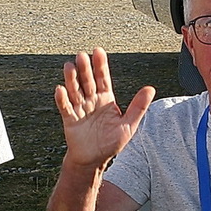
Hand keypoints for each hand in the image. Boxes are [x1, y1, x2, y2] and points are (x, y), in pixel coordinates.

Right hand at [55, 48, 154, 169]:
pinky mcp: (70, 120)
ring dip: (71, 79)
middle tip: (81, 56)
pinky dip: (62, 99)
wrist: (94, 159)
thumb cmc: (111, 143)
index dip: (100, 65)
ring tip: (69, 66)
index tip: (97, 51)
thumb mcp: (129, 125)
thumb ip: (138, 107)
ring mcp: (80, 109)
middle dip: (84, 69)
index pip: (103, 78)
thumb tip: (150, 89)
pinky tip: (60, 89)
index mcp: (106, 99)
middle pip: (87, 81)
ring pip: (74, 91)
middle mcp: (92, 101)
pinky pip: (65, 108)